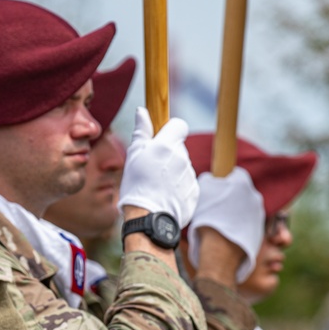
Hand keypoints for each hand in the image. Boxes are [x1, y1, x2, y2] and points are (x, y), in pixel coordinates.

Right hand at [118, 107, 199, 227]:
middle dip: (168, 154)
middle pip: (179, 148)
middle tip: (152, 168)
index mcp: (167, 145)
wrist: (148, 218)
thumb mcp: (133, 155)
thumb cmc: (137, 185)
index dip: (171, 130)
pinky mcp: (194, 192)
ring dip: (173, 171)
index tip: (162, 138)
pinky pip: (187, 183)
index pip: (180, 125)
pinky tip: (165, 196)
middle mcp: (182, 158)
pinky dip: (178, 187)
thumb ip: (142, 132)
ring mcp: (190, 176)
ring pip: (182, 166)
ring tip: (157, 185)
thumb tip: (143, 111)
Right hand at [188, 167, 264, 282]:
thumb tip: (213, 179)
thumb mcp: (203, 192)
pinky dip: (239, 226)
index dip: (225, 181)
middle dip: (232, 197)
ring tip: (221, 223)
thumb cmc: (209, 220)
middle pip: (242, 192)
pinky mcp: (259, 231)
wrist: (220, 252)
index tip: (217, 190)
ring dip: (235, 213)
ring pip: (246, 209)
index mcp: (243, 184)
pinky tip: (227, 234)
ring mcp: (259, 215)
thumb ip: (210, 180)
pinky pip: (248, 224)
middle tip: (217, 208)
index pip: (236, 174)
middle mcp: (255, 197)